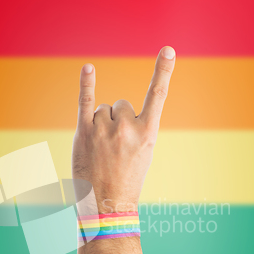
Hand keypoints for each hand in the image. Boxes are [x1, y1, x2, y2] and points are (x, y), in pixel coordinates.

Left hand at [72, 46, 175, 213]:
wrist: (107, 204)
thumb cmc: (127, 179)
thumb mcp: (144, 153)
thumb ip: (137, 128)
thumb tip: (116, 108)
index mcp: (148, 133)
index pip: (157, 95)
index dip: (163, 71)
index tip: (168, 50)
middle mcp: (127, 128)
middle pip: (121, 105)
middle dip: (117, 121)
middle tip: (115, 149)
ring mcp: (105, 129)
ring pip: (102, 110)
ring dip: (100, 124)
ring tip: (101, 150)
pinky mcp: (85, 133)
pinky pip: (85, 102)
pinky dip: (86, 84)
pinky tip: (89, 69)